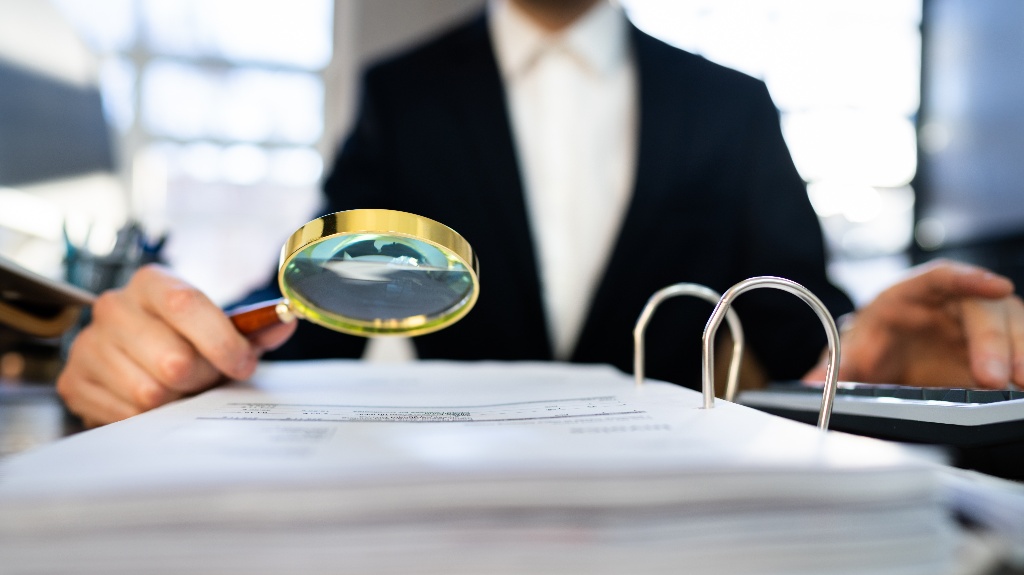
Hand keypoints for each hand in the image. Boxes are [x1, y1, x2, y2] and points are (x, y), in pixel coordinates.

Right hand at [57, 264, 296, 426]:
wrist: (138, 353)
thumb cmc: (188, 337)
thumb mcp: (223, 327)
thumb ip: (256, 327)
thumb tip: (286, 321)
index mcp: (152, 283)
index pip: (185, 305)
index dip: (221, 340)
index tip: (243, 364)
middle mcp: (113, 307)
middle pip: (173, 360)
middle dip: (202, 378)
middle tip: (208, 378)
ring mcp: (88, 345)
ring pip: (151, 392)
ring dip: (177, 399)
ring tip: (181, 388)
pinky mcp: (74, 382)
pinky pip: (127, 415)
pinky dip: (151, 416)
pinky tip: (156, 399)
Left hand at [805, 260, 1023, 388]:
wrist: (887, 355)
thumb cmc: (876, 339)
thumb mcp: (852, 350)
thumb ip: (835, 366)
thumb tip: (811, 383)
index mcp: (914, 292)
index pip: (944, 276)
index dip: (970, 278)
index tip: (994, 285)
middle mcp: (954, 302)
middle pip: (983, 309)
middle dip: (993, 340)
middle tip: (993, 375)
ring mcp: (981, 324)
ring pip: (1012, 327)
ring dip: (1020, 352)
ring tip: (1021, 383)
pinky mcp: (997, 349)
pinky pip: (1017, 349)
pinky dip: (1022, 361)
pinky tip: (1022, 386)